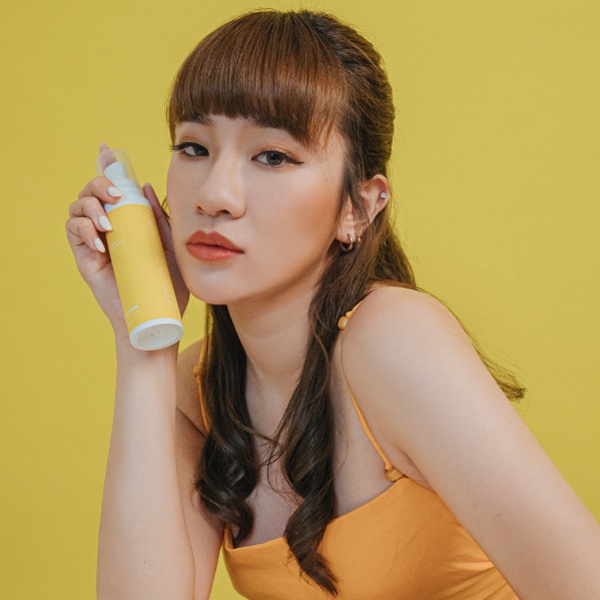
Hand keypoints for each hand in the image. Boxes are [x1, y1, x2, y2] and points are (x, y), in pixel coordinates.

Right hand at [66, 176, 188, 340]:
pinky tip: (103, 243)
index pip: (115, 189)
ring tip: (110, 224)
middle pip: (91, 191)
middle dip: (99, 185)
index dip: (108, 167)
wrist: (156, 315)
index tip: (107, 149)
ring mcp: (96, 241)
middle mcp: (110, 227)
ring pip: (78, 207)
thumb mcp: (170, 247)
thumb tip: (147, 187)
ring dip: (91, 207)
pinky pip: (73, 231)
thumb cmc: (166, 285)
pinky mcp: (86, 257)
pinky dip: (85, 230)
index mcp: (130, 221)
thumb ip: (159, 219)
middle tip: (117, 197)